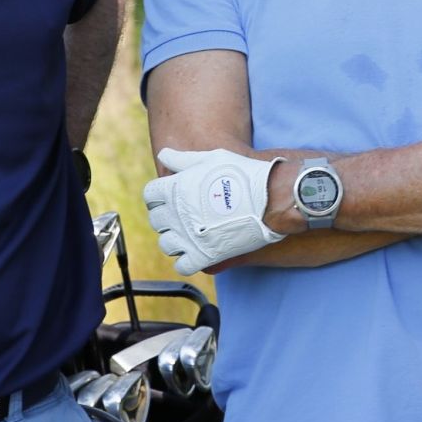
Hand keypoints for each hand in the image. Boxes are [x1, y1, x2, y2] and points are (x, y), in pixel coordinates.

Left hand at [144, 147, 286, 274]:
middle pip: (157, 220)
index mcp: (175, 188)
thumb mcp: (212, 157)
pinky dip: (188, 261)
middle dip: (168, 218)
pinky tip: (200, 252)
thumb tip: (163, 155)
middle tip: (186, 216)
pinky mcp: (204, 257)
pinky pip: (183, 266)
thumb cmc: (243, 173)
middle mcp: (176, 214)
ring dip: (176, 240)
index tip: (170, 198)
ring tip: (192, 234)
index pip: (150, 195)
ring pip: (167, 244)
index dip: (159, 196)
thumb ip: (183, 159)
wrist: (271, 198)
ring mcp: (188, 237)